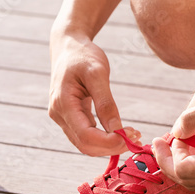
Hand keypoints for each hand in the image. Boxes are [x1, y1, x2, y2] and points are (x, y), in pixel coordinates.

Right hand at [49, 34, 139, 155]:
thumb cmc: (83, 55)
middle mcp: (59, 114)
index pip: (86, 135)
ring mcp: (62, 117)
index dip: (109, 142)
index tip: (132, 136)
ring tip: (131, 136)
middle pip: (85, 145)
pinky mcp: (69, 117)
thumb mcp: (98, 74)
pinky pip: (85, 135)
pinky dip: (103, 138)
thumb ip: (106, 103)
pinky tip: (120, 132)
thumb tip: (118, 130)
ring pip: (85, 144)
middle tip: (136, 139)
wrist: (68, 46)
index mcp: (63, 103)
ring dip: (108, 145)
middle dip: (111, 146)